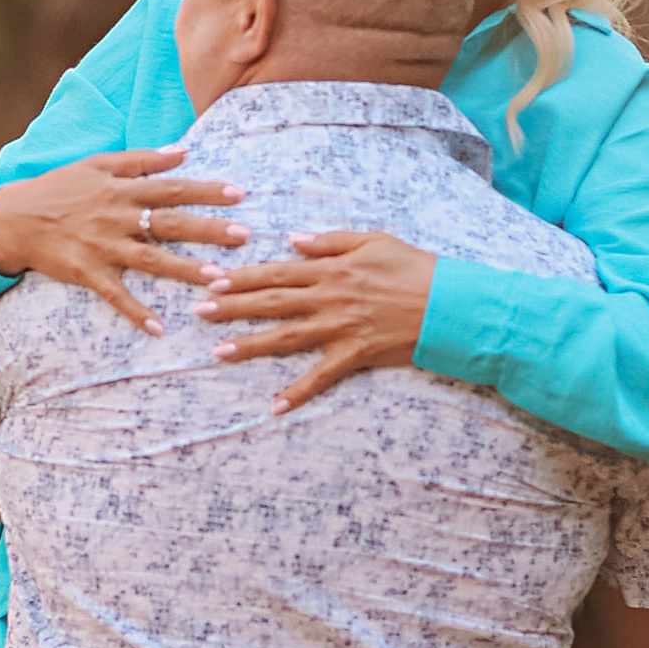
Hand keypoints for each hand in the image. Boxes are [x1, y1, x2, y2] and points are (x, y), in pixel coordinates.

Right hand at [0, 149, 246, 332]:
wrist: (14, 218)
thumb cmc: (59, 187)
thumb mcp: (98, 163)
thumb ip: (142, 158)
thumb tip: (184, 151)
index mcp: (121, 189)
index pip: (172, 188)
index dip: (206, 190)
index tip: (239, 194)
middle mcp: (116, 216)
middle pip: (170, 223)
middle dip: (208, 230)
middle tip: (244, 236)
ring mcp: (102, 247)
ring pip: (151, 259)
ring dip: (184, 269)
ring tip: (217, 279)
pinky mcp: (87, 272)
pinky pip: (115, 295)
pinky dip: (135, 312)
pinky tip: (159, 328)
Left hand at [199, 229, 435, 411]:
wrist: (449, 303)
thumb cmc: (415, 267)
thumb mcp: (373, 240)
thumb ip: (330, 240)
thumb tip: (292, 241)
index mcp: (331, 268)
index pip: (277, 271)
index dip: (243, 276)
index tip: (213, 279)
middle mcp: (329, 298)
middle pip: (271, 302)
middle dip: (232, 306)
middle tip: (199, 311)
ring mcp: (339, 328)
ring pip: (286, 337)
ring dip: (250, 345)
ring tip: (218, 352)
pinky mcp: (354, 355)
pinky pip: (321, 377)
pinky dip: (298, 393)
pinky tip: (275, 407)